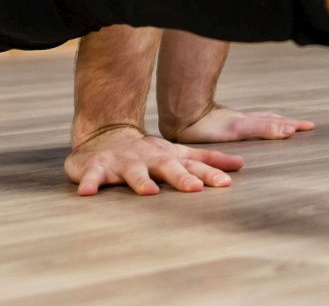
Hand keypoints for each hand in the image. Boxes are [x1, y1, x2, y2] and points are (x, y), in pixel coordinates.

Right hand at [64, 125, 244, 195]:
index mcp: (168, 157)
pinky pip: (93, 176)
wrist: (105, 135)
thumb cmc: (148, 152)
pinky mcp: (97, 167)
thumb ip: (205, 160)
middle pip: (168, 167)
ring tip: (149, 192)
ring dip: (141, 181)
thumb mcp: (177, 153)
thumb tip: (239, 164)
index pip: (193, 165)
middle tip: (195, 189)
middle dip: (181, 178)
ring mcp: (123, 162)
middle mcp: (149, 158)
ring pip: (133, 172)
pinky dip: (90, 182)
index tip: (226, 182)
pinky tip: (88, 192)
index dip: (210, 173)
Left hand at [160, 104, 315, 143]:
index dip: (293, 125)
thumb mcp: (242, 127)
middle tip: (302, 125)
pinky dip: (254, 126)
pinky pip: (244, 125)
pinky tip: (248, 129)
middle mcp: (244, 121)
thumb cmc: (210, 124)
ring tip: (281, 125)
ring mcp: (232, 122)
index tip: (310, 126)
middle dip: (287, 123)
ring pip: (257, 121)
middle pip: (270, 120)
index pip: (278, 123)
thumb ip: (264, 128)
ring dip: (272, 123)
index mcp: (251, 122)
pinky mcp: (220, 127)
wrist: (183, 116)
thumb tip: (290, 130)